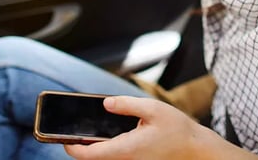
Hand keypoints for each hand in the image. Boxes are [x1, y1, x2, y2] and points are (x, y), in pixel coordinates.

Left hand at [64, 96, 253, 159]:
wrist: (196, 149)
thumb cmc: (178, 130)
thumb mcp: (152, 109)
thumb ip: (126, 105)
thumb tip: (105, 103)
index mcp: (126, 149)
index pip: (89, 154)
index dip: (71, 147)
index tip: (61, 139)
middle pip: (94, 158)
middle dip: (80, 145)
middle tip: (70, 130)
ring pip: (105, 158)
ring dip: (94, 147)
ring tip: (85, 130)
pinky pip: (116, 157)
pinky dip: (106, 148)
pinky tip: (106, 135)